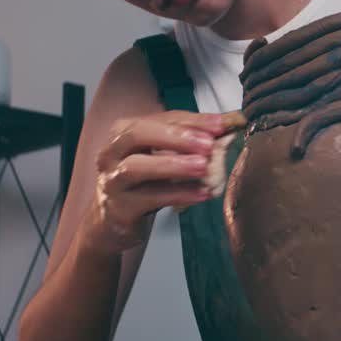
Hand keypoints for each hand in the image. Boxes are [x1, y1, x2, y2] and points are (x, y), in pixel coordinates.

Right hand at [82, 111, 236, 255]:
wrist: (112, 222)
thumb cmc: (143, 183)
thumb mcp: (162, 157)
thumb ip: (190, 140)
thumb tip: (229, 124)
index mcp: (123, 133)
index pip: (159, 119)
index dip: (191, 120)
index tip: (221, 124)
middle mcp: (111, 153)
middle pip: (138, 134)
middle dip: (176, 137)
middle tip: (208, 144)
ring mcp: (112, 182)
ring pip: (136, 167)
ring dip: (173, 165)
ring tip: (204, 166)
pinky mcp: (119, 209)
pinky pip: (148, 199)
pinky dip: (177, 194)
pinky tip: (202, 193)